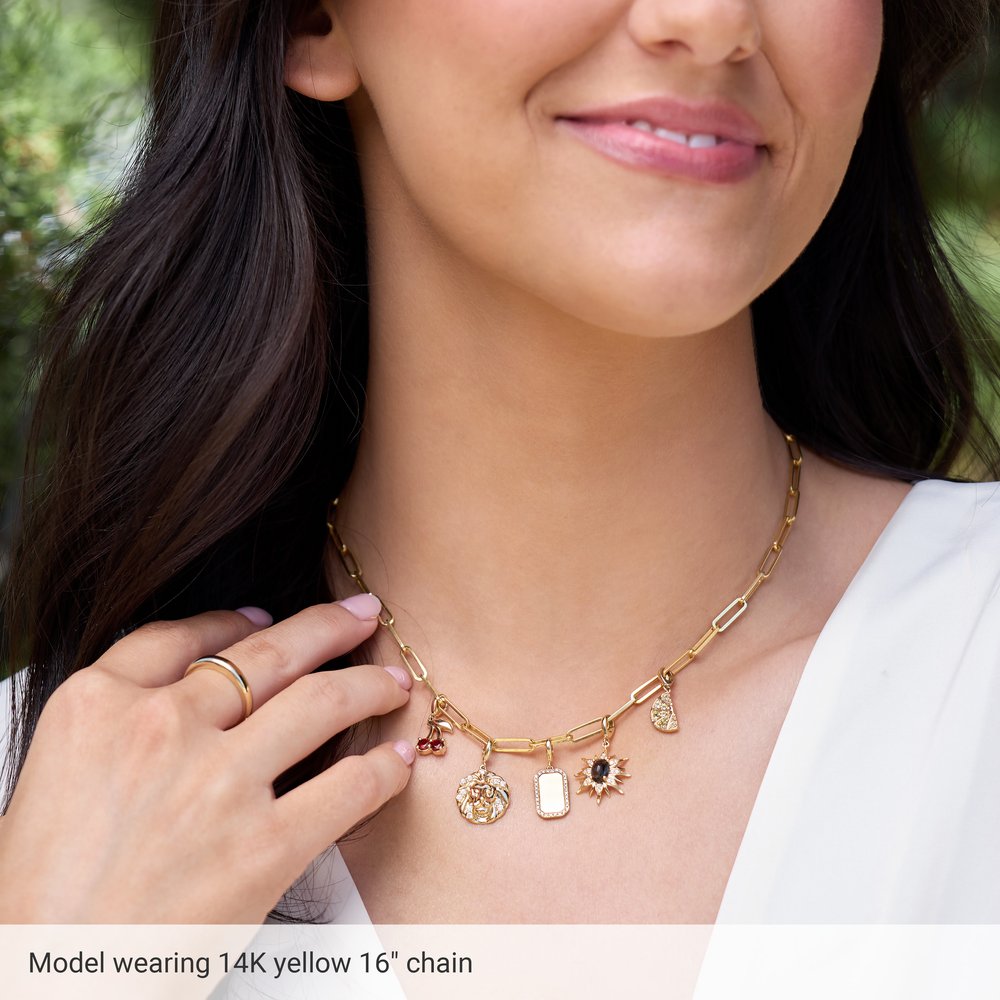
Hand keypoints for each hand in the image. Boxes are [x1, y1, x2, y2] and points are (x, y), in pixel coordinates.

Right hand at [0, 594, 413, 922]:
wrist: (44, 988)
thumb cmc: (38, 898)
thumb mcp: (54, 779)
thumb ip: (117, 727)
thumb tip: (184, 696)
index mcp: (96, 707)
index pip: (181, 637)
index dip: (233, 620)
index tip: (265, 616)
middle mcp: (161, 729)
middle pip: (267, 652)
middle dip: (327, 626)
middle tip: (364, 614)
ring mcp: (217, 784)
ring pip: (322, 702)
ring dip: (370, 685)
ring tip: (395, 682)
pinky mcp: (263, 847)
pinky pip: (349, 786)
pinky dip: (383, 768)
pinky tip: (396, 758)